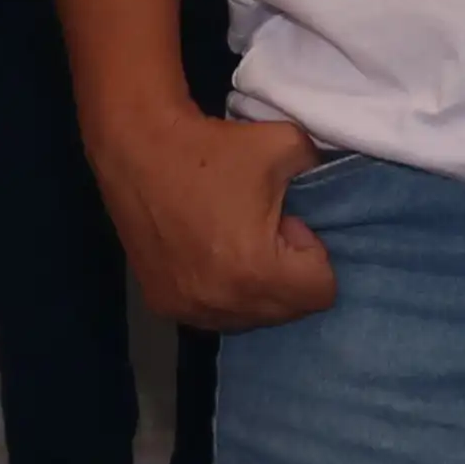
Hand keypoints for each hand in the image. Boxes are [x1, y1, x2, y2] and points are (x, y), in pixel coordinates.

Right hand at [82, 100, 341, 330]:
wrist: (137, 147)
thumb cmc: (212, 148)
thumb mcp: (286, 145)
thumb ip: (321, 171)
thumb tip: (327, 189)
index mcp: (256, 272)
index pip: (321, 291)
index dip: (312, 250)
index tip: (287, 220)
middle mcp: (223, 303)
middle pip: (288, 311)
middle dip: (287, 273)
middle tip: (262, 228)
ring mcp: (190, 310)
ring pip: (251, 318)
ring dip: (255, 288)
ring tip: (233, 241)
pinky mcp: (164, 306)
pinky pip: (215, 314)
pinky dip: (222, 292)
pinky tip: (207, 253)